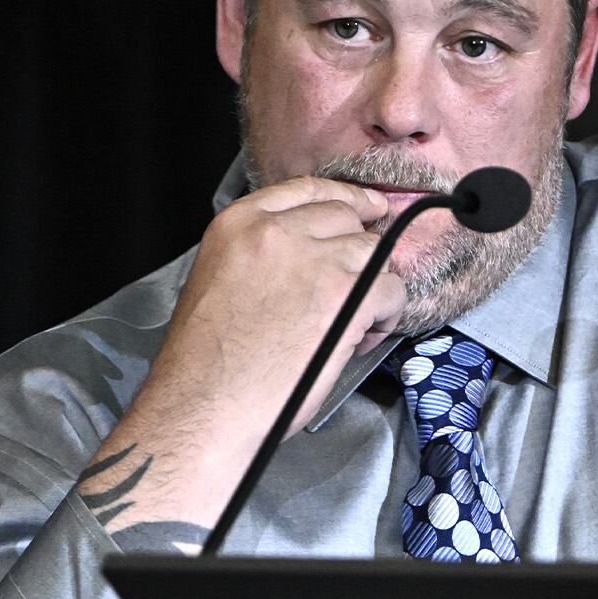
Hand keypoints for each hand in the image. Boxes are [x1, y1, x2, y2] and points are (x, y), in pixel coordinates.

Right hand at [79, 176, 406, 531]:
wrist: (205, 409)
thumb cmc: (205, 366)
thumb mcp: (217, 281)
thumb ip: (258, 256)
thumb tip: (304, 256)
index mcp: (237, 225)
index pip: (304, 190)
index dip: (342, 198)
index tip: (364, 207)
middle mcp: (275, 232)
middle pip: (345, 218)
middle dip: (357, 249)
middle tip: (357, 285)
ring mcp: (314, 260)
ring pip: (374, 252)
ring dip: (373, 286)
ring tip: (355, 322)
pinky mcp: (347, 295)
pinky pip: (392, 289)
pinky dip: (387, 315)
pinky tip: (362, 338)